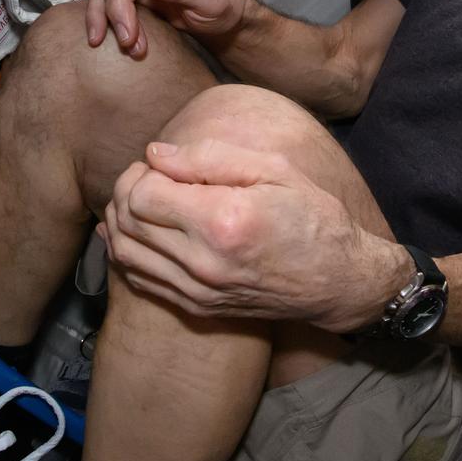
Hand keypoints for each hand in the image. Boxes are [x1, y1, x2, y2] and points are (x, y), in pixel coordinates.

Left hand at [99, 137, 400, 331]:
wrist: (338, 282)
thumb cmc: (313, 216)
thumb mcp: (274, 169)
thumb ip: (209, 157)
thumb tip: (154, 153)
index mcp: (223, 221)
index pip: (142, 195)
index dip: (141, 172)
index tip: (161, 164)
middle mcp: (204, 262)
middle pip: (127, 223)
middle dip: (126, 192)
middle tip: (150, 177)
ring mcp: (199, 291)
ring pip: (125, 253)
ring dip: (122, 222)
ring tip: (146, 202)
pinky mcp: (198, 307)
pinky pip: (140, 280)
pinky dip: (131, 252)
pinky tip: (145, 231)